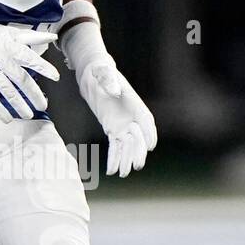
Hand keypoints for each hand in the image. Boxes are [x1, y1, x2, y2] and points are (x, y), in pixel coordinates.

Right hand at [0, 22, 58, 121]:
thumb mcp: (8, 32)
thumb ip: (31, 37)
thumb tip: (52, 36)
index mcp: (9, 46)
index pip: (30, 58)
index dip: (43, 67)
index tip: (55, 77)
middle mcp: (0, 60)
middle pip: (21, 79)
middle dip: (34, 94)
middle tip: (43, 105)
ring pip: (7, 91)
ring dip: (19, 105)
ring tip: (28, 115)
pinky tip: (7, 118)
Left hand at [77, 57, 156, 176]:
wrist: (93, 75)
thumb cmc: (101, 71)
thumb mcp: (103, 72)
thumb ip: (109, 80)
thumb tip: (113, 92)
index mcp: (134, 103)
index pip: (145, 120)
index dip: (149, 133)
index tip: (150, 146)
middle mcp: (131, 116)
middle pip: (139, 137)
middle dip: (138, 152)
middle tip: (137, 165)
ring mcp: (123, 124)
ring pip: (127, 146)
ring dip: (126, 159)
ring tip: (123, 173)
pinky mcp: (113, 129)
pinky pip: (115, 147)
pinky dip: (114, 158)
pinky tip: (112, 170)